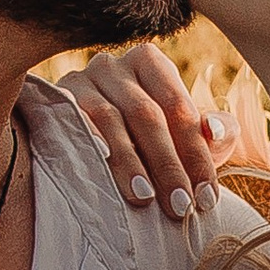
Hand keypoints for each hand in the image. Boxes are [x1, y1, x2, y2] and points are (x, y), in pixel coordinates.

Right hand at [63, 42, 233, 223]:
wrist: (88, 146)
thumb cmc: (151, 141)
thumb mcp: (187, 136)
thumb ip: (216, 132)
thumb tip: (217, 129)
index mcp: (149, 63)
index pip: (179, 109)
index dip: (196, 155)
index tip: (207, 199)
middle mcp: (112, 65)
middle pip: (146, 114)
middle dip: (166, 165)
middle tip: (179, 207)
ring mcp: (79, 80)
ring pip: (108, 120)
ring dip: (128, 162)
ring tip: (144, 199)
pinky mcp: (52, 101)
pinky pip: (71, 122)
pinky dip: (88, 142)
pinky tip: (99, 163)